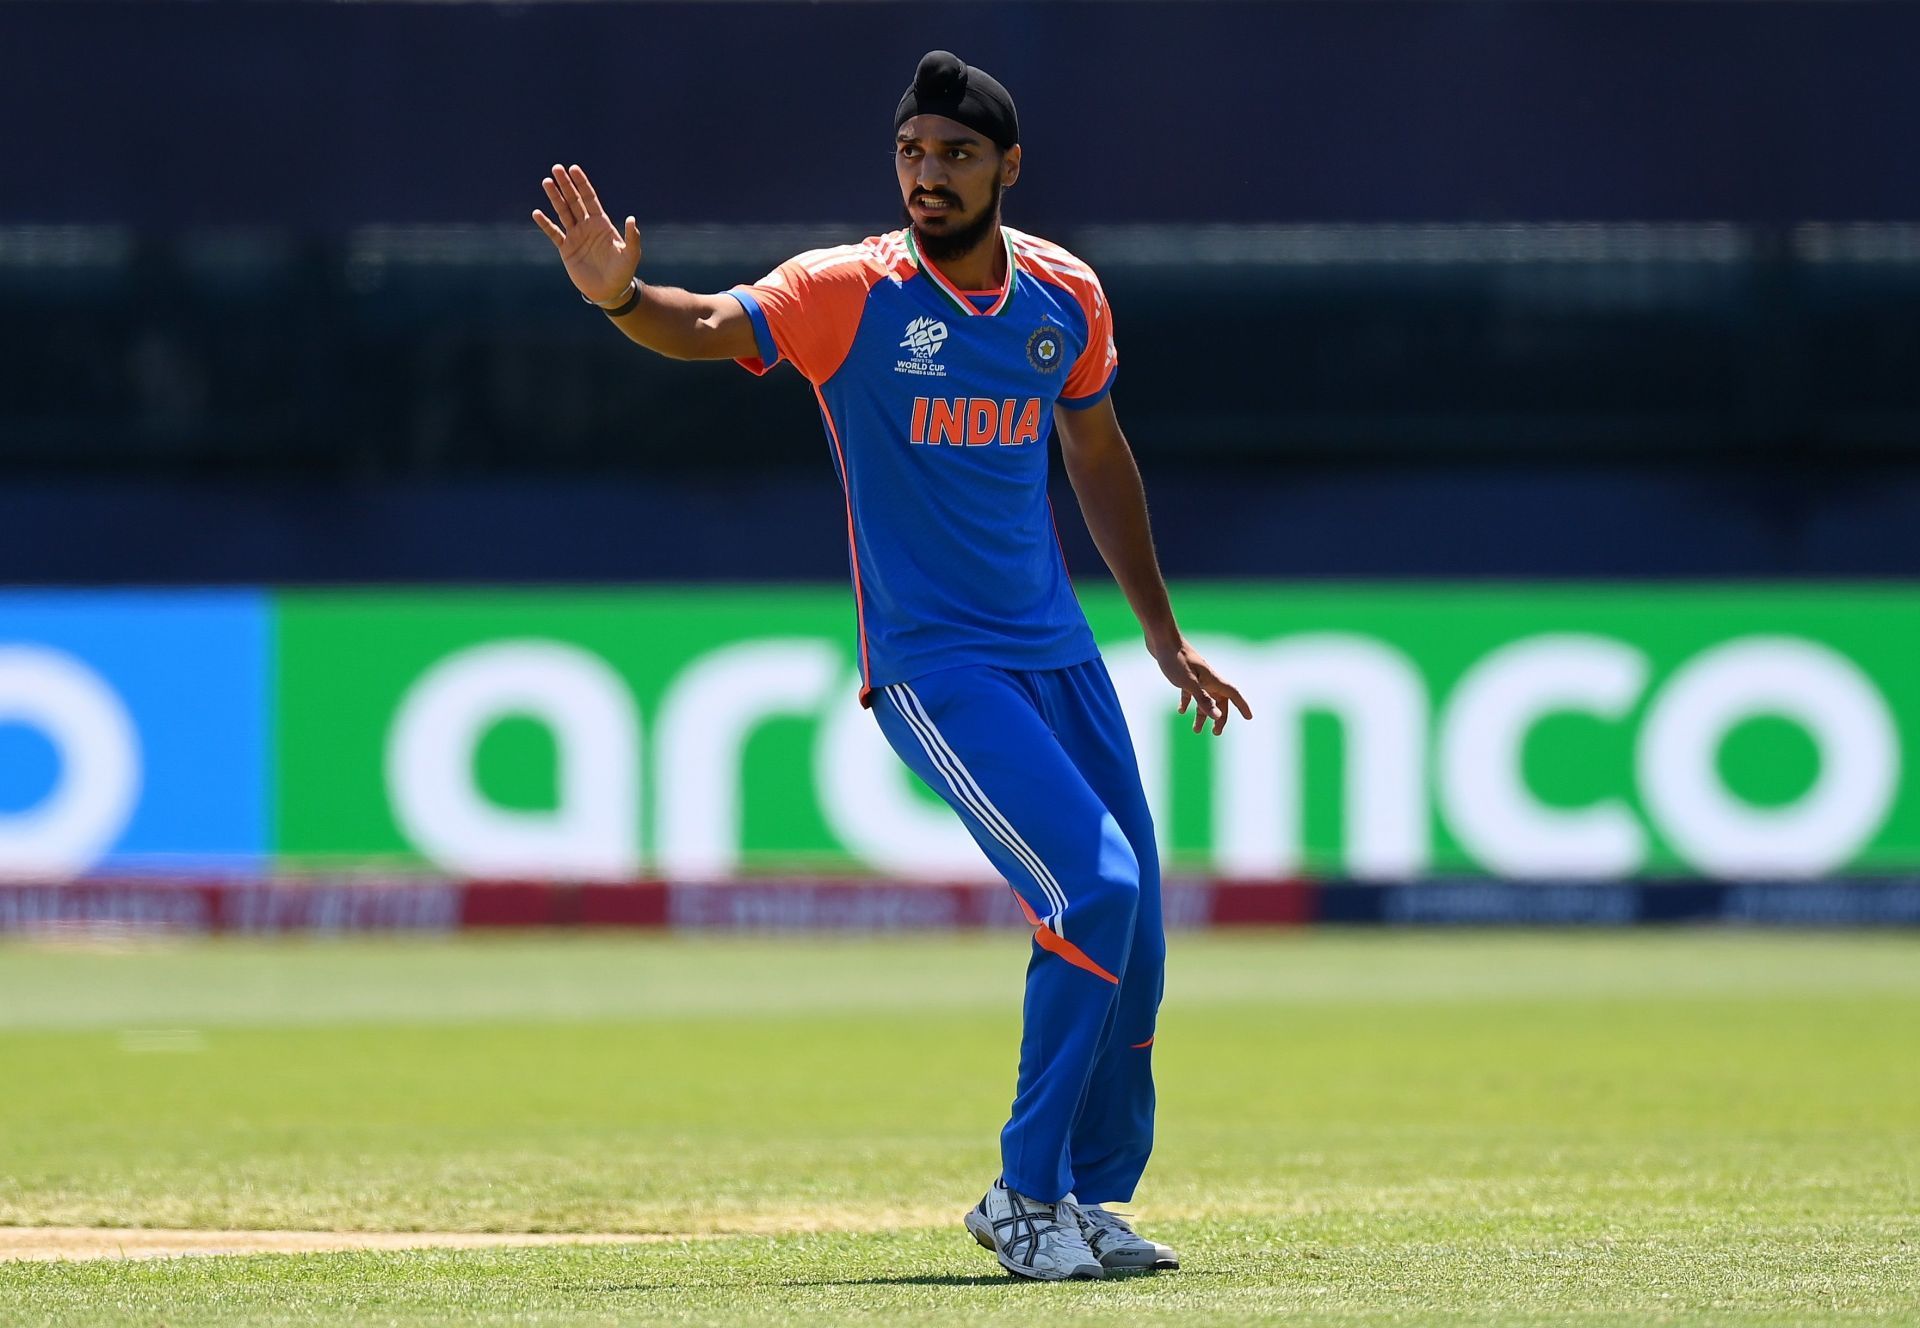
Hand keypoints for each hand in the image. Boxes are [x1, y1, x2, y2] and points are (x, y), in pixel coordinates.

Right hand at [531, 163, 640, 304]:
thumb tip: (631, 219)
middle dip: (566, 185)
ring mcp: (575, 236)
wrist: (610, 291)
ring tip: (546, 182)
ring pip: (562, 212)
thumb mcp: (630, 255)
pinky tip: (537, 213)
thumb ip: (631, 237)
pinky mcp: (566, 249)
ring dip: (554, 197)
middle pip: (574, 200)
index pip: (589, 198)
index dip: (582, 183)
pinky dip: (545, 224)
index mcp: (602, 224)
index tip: (574, 168)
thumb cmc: (623, 272)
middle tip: (556, 168)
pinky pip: (554, 233)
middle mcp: (587, 226)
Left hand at [1150, 633, 1252, 735]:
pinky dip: (1188, 703)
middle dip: (1219, 717)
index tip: (1249, 718)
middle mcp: (1207, 678)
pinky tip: (1181, 711)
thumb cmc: (1175, 659)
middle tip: (1215, 733)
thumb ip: (1203, 699)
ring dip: (1202, 714)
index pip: (1233, 694)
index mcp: (1213, 679)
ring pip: (1204, 698)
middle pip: (1220, 701)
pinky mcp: (1184, 675)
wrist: (1161, 639)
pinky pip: (1190, 692)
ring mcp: (1196, 676)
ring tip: (1196, 730)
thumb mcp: (1188, 683)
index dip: (1242, 706)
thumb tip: (1217, 717)